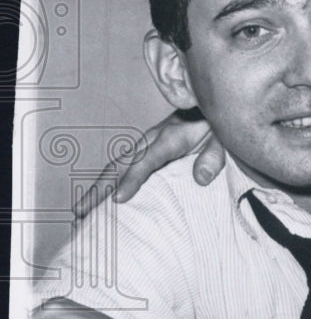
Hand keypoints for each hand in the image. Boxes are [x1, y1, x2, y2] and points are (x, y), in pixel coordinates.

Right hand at [73, 111, 225, 217]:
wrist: (208, 106)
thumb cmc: (215, 126)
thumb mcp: (222, 139)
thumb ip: (214, 157)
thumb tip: (201, 179)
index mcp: (171, 138)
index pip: (147, 161)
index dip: (132, 180)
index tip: (118, 199)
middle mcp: (152, 140)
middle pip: (120, 164)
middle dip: (99, 188)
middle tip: (81, 212)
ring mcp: (145, 144)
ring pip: (116, 166)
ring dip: (96, 188)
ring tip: (79, 212)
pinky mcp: (144, 149)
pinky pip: (122, 166)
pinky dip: (106, 183)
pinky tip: (97, 200)